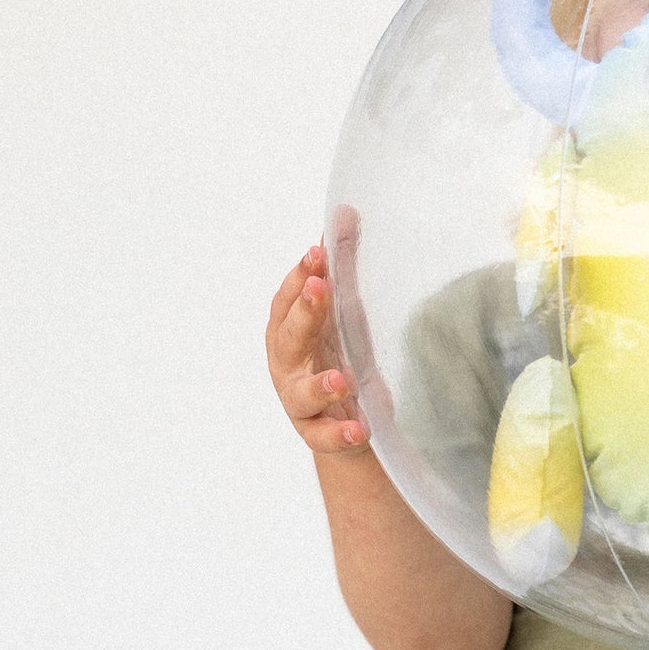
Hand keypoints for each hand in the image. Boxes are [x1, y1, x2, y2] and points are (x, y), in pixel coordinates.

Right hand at [266, 242, 368, 453]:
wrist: (347, 425)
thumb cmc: (340, 357)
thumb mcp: (344, 314)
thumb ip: (343, 269)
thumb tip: (344, 212)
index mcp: (290, 332)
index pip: (287, 300)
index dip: (299, 277)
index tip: (317, 254)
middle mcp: (287, 365)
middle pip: (289, 337)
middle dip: (304, 311)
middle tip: (321, 287)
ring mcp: (300, 402)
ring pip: (300, 394)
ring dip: (320, 385)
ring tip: (343, 379)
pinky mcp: (318, 434)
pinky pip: (324, 437)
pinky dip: (340, 434)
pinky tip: (361, 428)